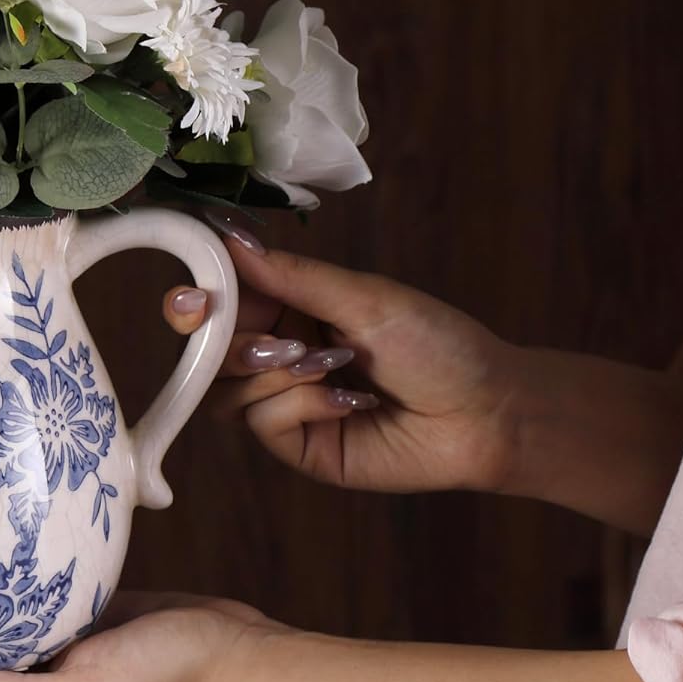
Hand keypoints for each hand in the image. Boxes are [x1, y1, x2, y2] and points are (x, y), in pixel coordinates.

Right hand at [164, 225, 523, 495]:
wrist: (488, 413)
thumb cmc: (437, 343)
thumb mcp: (363, 297)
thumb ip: (291, 275)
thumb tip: (228, 237)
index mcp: (288, 305)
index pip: (218, 298)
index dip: (195, 298)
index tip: (195, 299)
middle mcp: (277, 352)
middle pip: (207, 349)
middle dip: (231, 344)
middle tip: (278, 344)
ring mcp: (283, 401)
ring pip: (224, 389)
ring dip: (271, 375)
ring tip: (327, 367)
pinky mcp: (298, 444)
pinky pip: (262, 422)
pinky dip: (299, 405)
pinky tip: (347, 401)